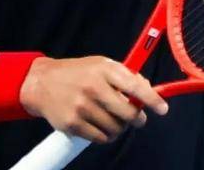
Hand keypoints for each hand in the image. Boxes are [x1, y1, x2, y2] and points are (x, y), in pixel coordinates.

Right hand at [18, 56, 167, 142]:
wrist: (41, 83)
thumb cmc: (77, 73)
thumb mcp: (100, 65)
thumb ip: (125, 76)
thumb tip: (148, 90)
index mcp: (103, 70)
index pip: (134, 86)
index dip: (151, 99)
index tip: (162, 109)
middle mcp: (93, 87)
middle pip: (128, 113)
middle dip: (137, 118)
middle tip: (137, 119)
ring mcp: (82, 107)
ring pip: (116, 128)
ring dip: (120, 128)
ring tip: (114, 120)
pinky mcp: (72, 124)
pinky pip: (101, 138)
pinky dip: (106, 135)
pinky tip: (101, 127)